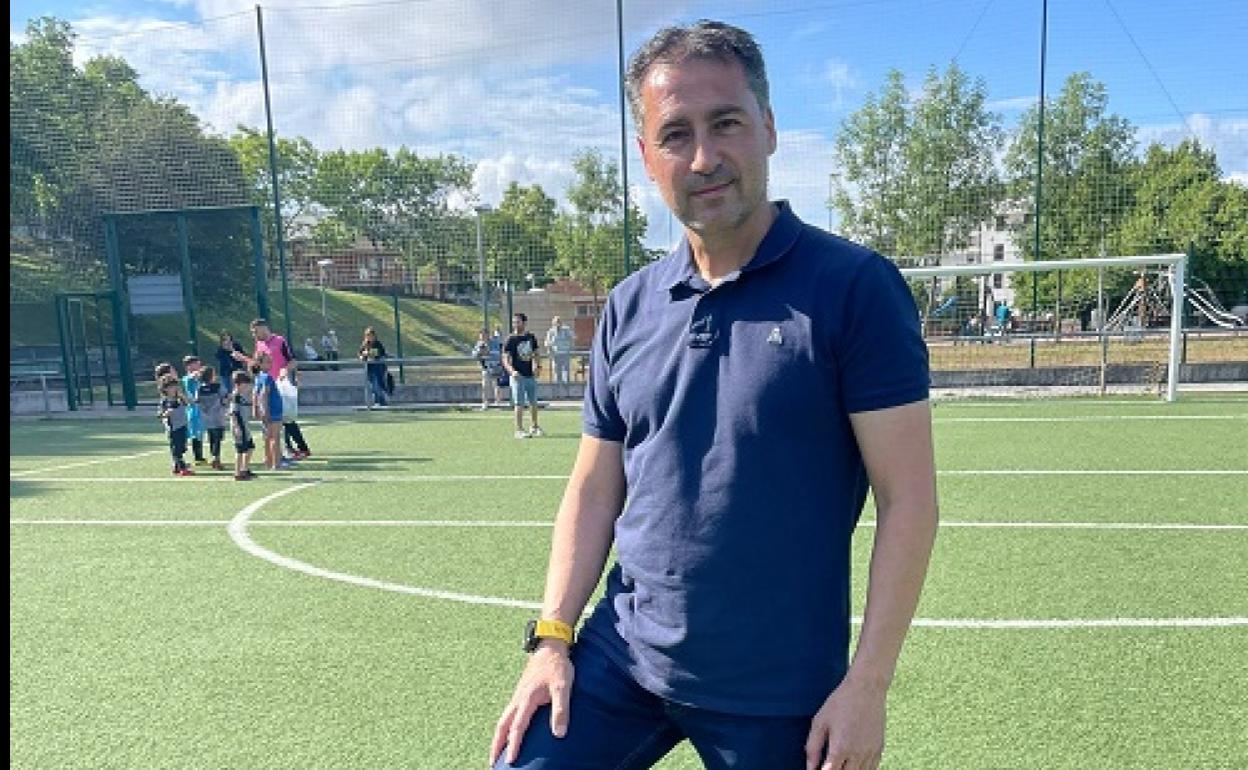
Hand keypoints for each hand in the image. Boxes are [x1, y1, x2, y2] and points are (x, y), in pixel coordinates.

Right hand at [489, 643, 572, 765]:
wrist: (550, 646)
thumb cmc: (557, 666)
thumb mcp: (563, 687)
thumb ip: (560, 710)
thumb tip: (559, 734)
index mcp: (527, 699)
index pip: (517, 727)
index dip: (514, 745)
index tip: (510, 761)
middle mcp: (518, 699)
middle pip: (502, 726)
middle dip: (496, 745)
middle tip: (492, 762)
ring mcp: (518, 696)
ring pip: (503, 720)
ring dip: (498, 737)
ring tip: (496, 752)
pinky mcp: (521, 694)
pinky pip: (508, 714)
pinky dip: (504, 726)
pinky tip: (508, 732)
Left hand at [804, 677, 886, 769]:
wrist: (867, 688)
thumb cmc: (840, 702)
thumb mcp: (820, 721)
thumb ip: (813, 747)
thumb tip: (809, 767)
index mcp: (840, 748)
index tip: (818, 769)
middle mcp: (857, 754)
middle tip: (828, 764)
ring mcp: (870, 753)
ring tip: (840, 763)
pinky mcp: (879, 749)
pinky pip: (871, 769)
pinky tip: (852, 765)